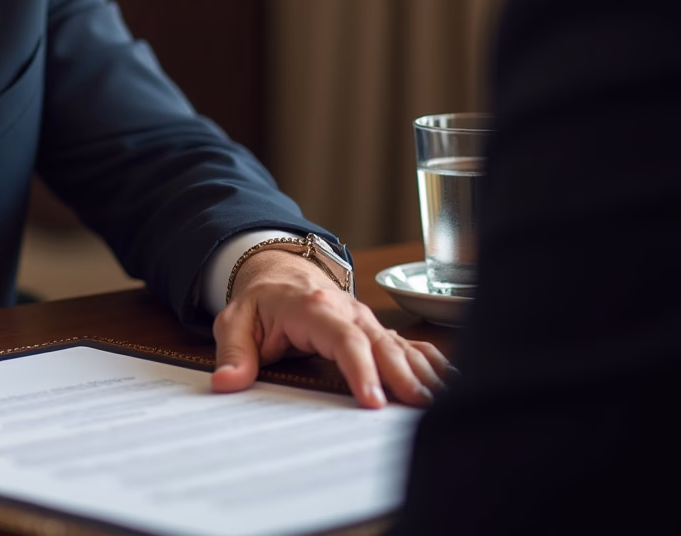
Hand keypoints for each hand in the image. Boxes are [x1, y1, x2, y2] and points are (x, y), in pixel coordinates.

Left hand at [211, 250, 449, 407]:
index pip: (342, 338)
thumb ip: (234, 351)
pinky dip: (430, 362)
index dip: (360, 367)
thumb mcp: (236, 320)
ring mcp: (364, 319)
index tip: (372, 399)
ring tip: (441, 403)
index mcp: (313, 308)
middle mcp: (346, 311)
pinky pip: (407, 344)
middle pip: (379, 342)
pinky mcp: (374, 330)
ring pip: (398, 344)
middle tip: (419, 407)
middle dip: (400, 374)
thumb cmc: (260, 301)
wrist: (278, 272)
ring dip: (421, 372)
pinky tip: (452, 383)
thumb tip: (228, 381)